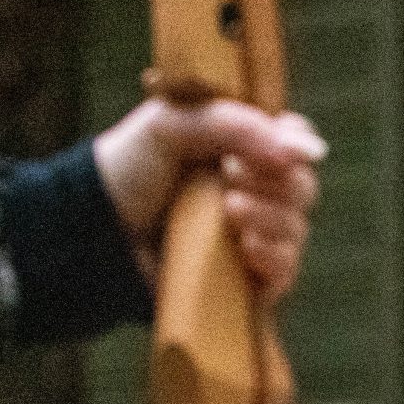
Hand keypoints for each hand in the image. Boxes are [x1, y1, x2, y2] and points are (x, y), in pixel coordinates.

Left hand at [92, 96, 327, 298]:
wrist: (95, 229)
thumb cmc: (128, 168)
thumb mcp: (172, 123)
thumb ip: (236, 125)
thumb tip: (308, 150)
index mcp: (242, 149)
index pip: (297, 143)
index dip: (295, 146)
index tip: (276, 149)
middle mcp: (254, 192)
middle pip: (303, 187)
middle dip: (277, 183)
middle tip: (232, 176)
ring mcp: (252, 236)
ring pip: (297, 229)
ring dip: (272, 217)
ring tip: (230, 211)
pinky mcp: (246, 279)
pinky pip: (287, 271)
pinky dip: (274, 256)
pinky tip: (246, 246)